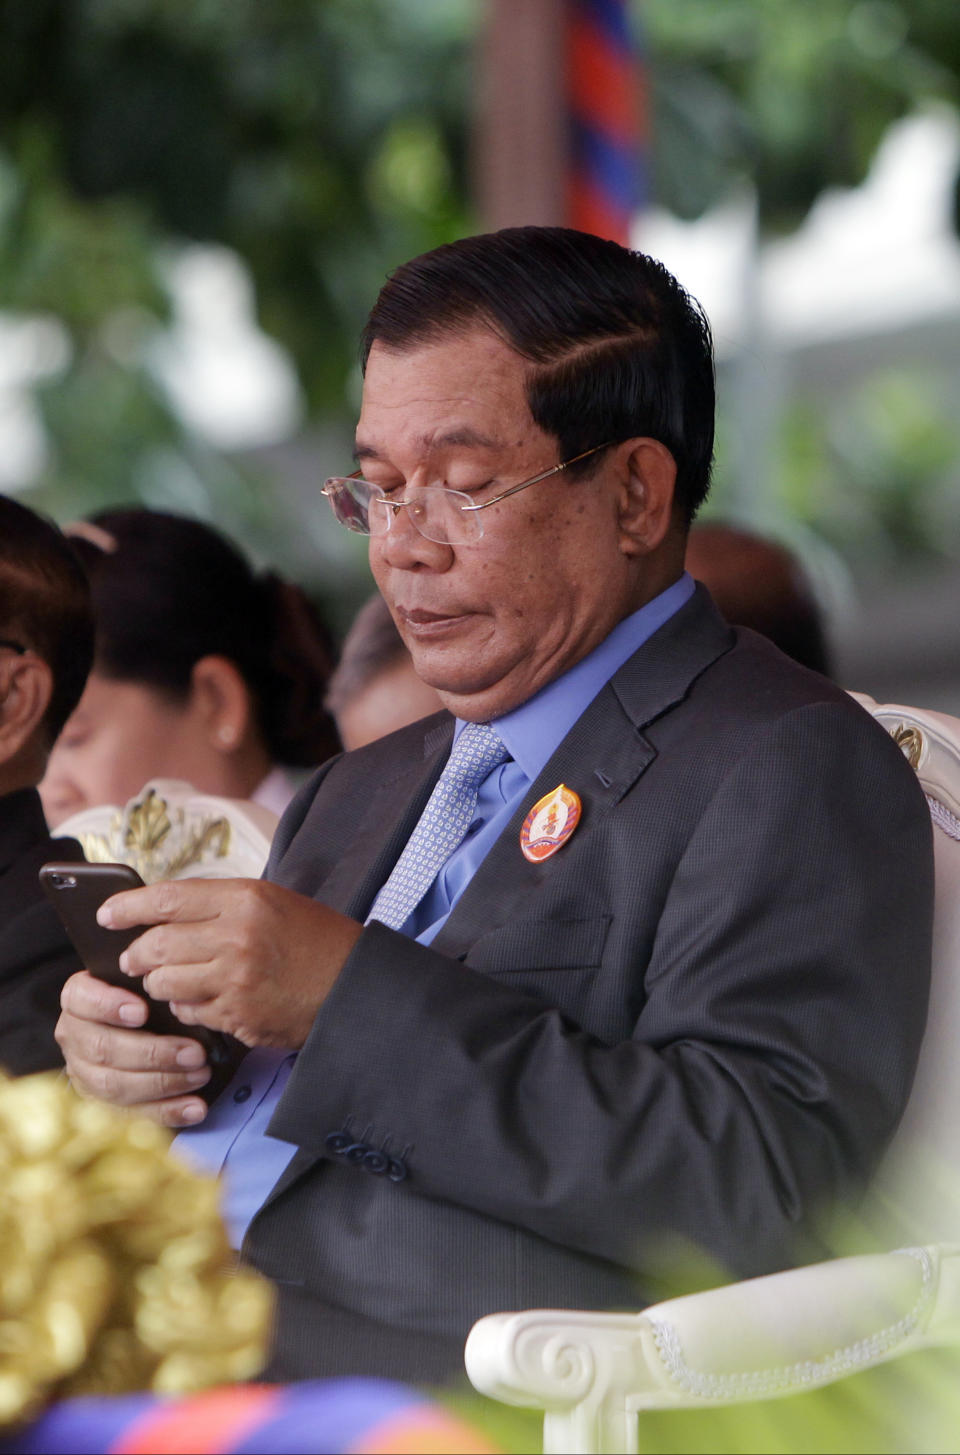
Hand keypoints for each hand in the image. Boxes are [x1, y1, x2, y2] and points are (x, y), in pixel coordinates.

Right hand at [56, 969, 213, 1126]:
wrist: (121, 1028)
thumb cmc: (136, 997)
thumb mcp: (138, 983)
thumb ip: (150, 985)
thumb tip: (181, 994)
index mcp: (78, 1000)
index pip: (82, 999)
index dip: (109, 1006)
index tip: (142, 1012)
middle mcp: (74, 1036)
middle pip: (104, 1049)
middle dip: (154, 1054)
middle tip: (194, 1053)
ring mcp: (83, 1073)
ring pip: (115, 1085)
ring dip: (164, 1083)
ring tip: (199, 1076)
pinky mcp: (101, 1103)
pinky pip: (132, 1114)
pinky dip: (167, 1112)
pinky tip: (194, 1108)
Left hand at [100, 877, 361, 1049]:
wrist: (355, 985)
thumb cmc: (315, 940)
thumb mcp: (272, 902)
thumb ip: (221, 904)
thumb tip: (164, 913)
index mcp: (245, 898)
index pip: (167, 898)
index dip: (128, 906)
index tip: (106, 915)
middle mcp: (237, 936)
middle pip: (157, 945)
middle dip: (136, 955)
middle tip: (133, 959)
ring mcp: (236, 979)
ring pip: (165, 983)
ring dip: (160, 984)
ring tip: (171, 981)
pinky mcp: (238, 1016)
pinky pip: (189, 1012)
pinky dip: (188, 1008)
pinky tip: (204, 1001)